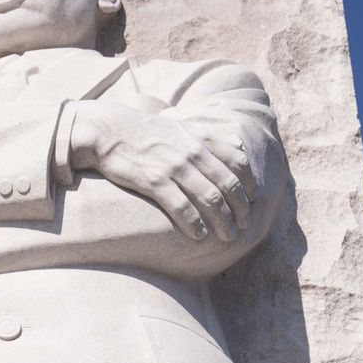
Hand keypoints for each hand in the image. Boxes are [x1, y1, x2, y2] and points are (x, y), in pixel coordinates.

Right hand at [68, 100, 254, 241]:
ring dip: (221, 221)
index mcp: (201, 139)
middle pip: (227, 184)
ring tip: (226, 236)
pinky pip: (181, 206)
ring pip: (209, 198)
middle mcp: (192, 152)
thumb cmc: (148, 133)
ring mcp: (174, 167)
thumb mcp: (184, 126)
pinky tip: (199, 235)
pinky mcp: (154, 181)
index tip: (252, 202)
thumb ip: (212, 136)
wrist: (110, 131)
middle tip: (243, 226)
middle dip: (239, 209)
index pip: (237, 163)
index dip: (249, 185)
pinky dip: (194, 223)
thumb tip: (240, 146)